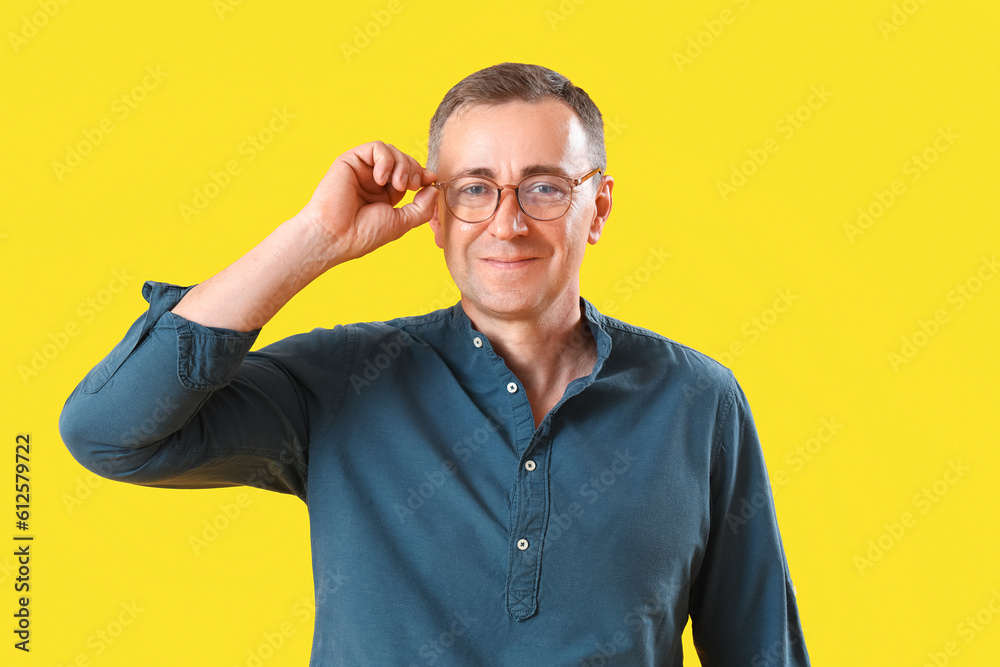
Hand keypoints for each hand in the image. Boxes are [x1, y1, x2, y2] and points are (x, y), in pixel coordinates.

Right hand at [295, 141, 437, 263]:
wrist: (335, 236)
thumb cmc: (363, 233)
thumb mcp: (401, 222)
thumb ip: (422, 207)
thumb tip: (434, 188)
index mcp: (386, 194)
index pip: (410, 175)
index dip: (423, 174)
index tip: (431, 180)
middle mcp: (375, 180)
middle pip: (404, 160)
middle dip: (414, 170)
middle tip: (413, 186)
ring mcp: (363, 170)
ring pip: (392, 151)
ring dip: (402, 165)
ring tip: (398, 185)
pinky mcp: (351, 160)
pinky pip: (376, 148)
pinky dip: (385, 160)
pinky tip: (381, 179)